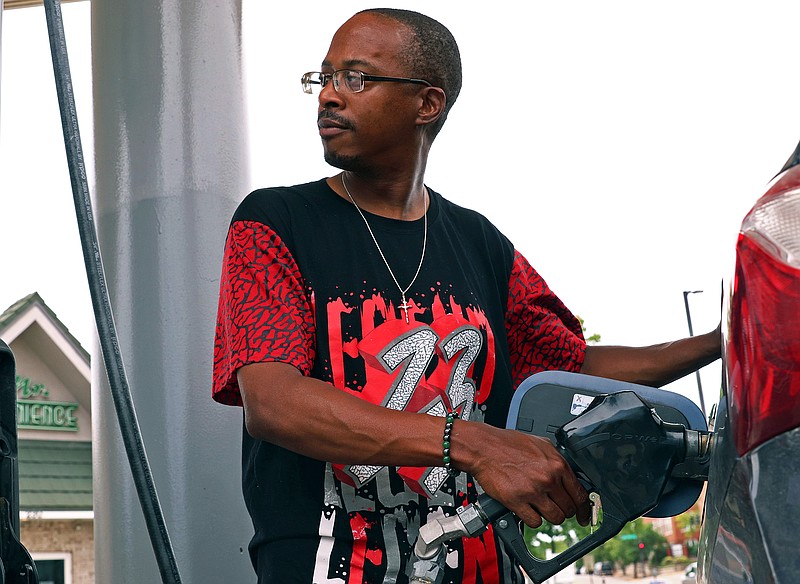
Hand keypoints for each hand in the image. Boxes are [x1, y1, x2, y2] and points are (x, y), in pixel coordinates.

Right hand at [458, 422, 589, 528]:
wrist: (483, 447)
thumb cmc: (507, 444)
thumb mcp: (541, 444)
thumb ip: (557, 460)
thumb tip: (570, 475)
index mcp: (557, 464)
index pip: (580, 494)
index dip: (584, 509)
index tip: (583, 515)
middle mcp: (548, 478)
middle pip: (568, 509)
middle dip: (564, 511)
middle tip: (556, 508)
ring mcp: (533, 491)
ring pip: (554, 518)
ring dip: (549, 516)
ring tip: (541, 507)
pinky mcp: (517, 502)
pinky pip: (535, 522)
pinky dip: (533, 519)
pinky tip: (528, 509)